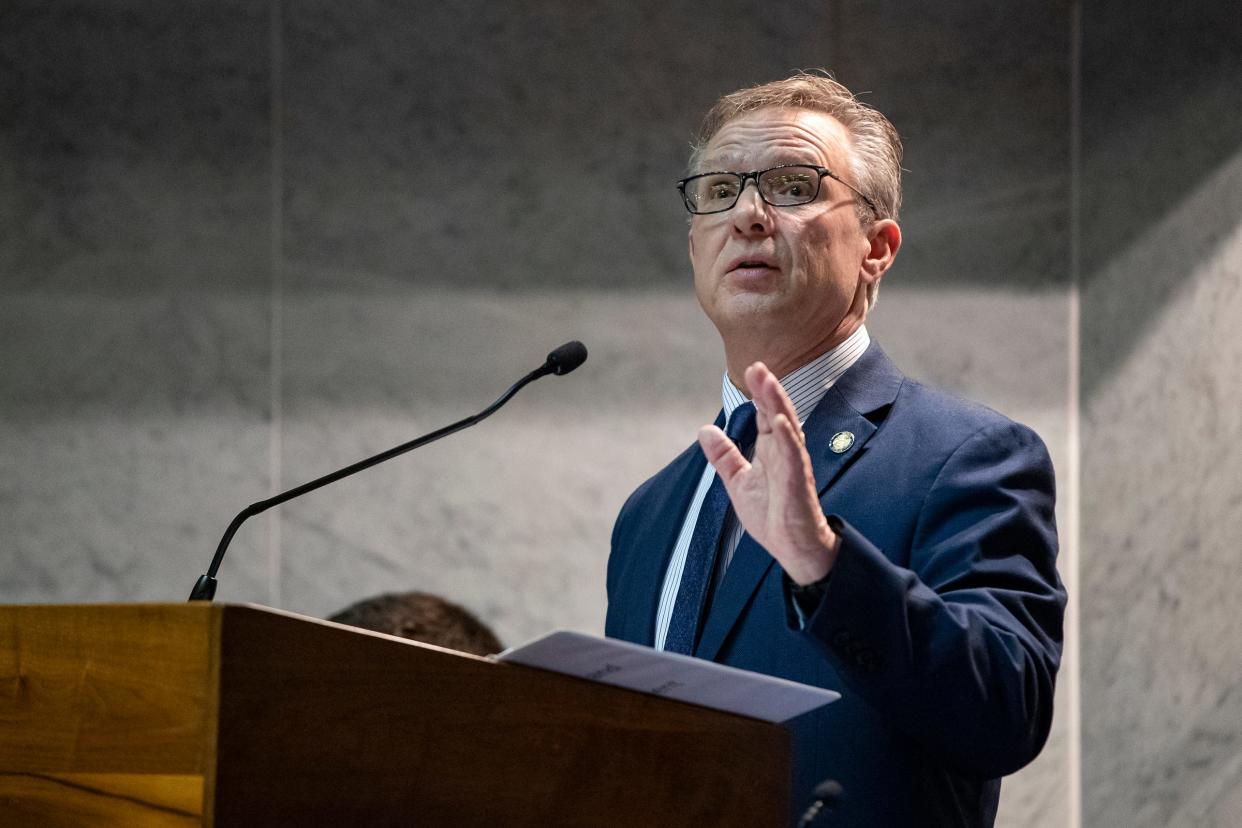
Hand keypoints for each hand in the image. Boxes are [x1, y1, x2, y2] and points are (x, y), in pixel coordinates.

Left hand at [698, 362, 839, 584]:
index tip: (752, 368)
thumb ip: (724, 455)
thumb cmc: (772, 514)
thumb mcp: (738, 481)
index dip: (760, 392)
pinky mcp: (799, 484)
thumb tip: (705, 430)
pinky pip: (794, 458)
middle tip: (758, 365)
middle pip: (778, 413)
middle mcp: (785, 452)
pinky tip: (780, 422)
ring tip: (768, 383)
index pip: (766, 414)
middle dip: (769, 389)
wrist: (792, 547)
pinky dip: (787, 439)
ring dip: (779, 405)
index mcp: (772, 449)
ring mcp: (794, 466)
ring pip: (788, 428)